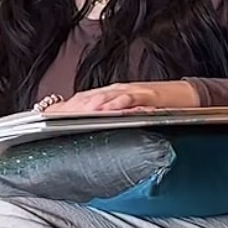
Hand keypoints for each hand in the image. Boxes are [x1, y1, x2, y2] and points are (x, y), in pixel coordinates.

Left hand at [46, 81, 200, 117]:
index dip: (62, 109)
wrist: (182, 96)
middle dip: (68, 107)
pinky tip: (107, 109)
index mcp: (108, 96)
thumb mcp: (127, 115)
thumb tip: (89, 136)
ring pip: (104, 96)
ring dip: (87, 105)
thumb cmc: (154, 107)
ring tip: (73, 114)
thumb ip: (109, 122)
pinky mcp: (146, 94)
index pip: (80, 101)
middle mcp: (115, 91)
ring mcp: (129, 91)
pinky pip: (128, 98)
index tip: (44, 118)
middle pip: (86, 98)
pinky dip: (116, 103)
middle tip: (51, 117)